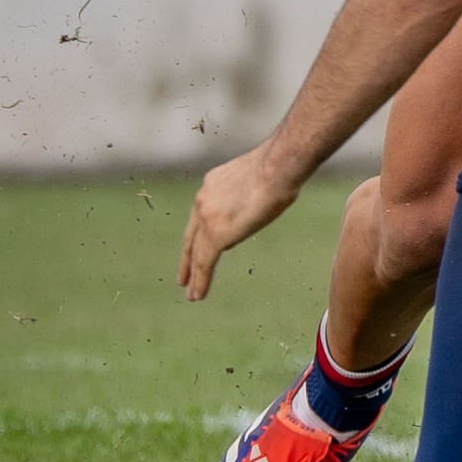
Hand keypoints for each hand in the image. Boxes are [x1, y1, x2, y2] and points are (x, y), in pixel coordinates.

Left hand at [178, 144, 297, 300]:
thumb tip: (255, 205)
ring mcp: (206, 217)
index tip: (195, 248)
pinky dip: (200, 281)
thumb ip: (249, 194)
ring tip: (192, 294)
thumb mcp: (257, 178)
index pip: (201, 215)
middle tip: (182, 279)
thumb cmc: (279, 167)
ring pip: (196, 253)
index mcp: (213, 184)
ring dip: (194, 275)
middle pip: (191, 236)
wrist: (277, 166)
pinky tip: (197, 295)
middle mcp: (203, 200)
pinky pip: (204, 263)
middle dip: (187, 259)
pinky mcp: (215, 234)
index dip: (197, 235)